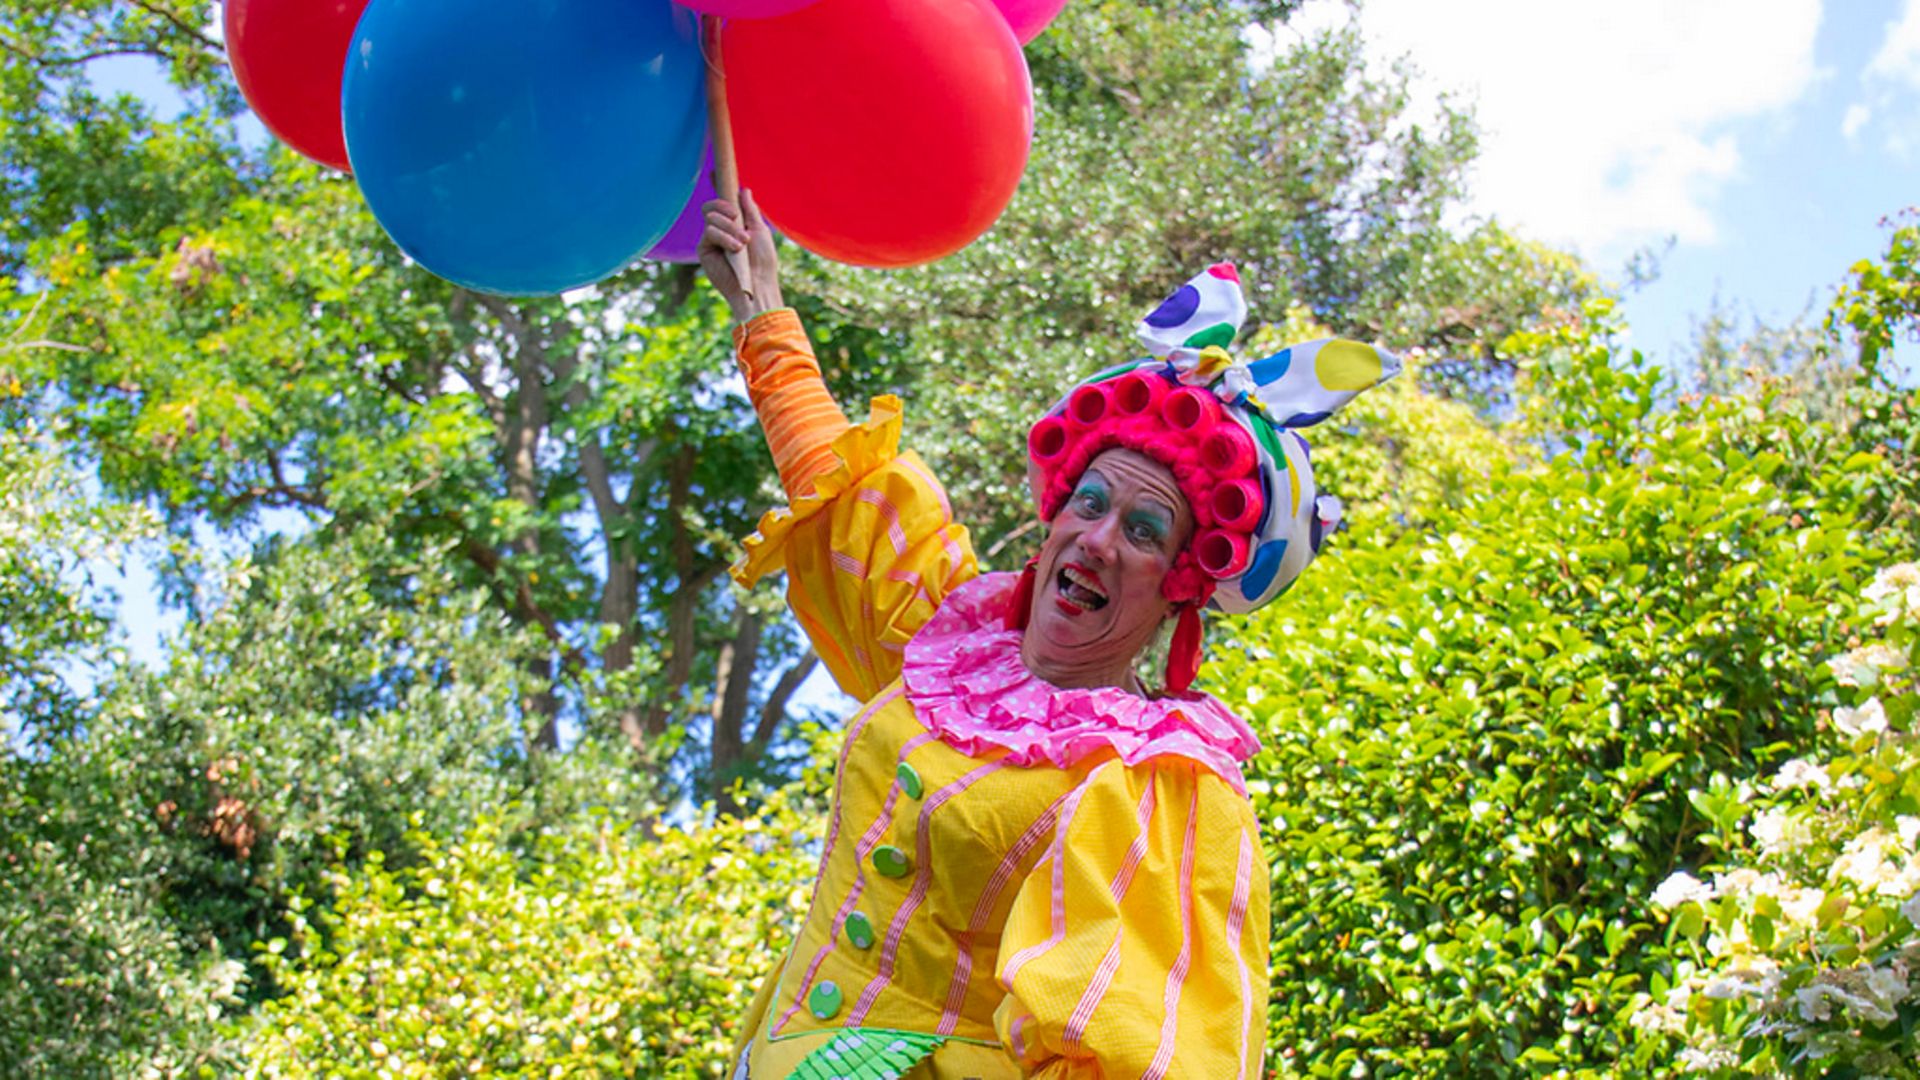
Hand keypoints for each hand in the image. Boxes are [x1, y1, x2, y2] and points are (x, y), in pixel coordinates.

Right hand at [698, 189, 782, 321]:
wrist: (756, 284)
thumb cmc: (763, 261)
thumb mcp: (759, 230)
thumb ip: (749, 210)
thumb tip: (744, 189)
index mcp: (735, 224)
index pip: (723, 202)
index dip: (718, 186)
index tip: (715, 171)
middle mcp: (721, 230)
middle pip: (712, 206)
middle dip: (724, 207)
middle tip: (737, 216)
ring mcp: (711, 240)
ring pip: (711, 218)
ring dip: (730, 228)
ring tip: (743, 243)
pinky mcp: (704, 250)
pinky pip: (709, 232)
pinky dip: (724, 237)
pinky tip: (736, 248)